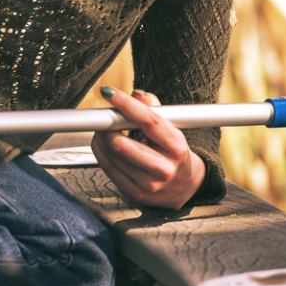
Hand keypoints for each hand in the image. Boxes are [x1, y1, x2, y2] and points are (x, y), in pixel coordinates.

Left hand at [91, 87, 204, 209]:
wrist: (185, 187)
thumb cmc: (174, 152)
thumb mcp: (172, 129)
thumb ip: (154, 109)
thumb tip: (135, 95)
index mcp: (177, 147)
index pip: (149, 121)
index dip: (126, 104)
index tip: (109, 92)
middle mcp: (164, 168)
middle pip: (121, 143)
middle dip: (106, 125)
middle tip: (103, 115)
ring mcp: (148, 183)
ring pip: (111, 155)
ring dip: (100, 137)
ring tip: (104, 129)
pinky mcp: (134, 192)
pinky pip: (107, 168)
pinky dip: (100, 152)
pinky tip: (103, 144)